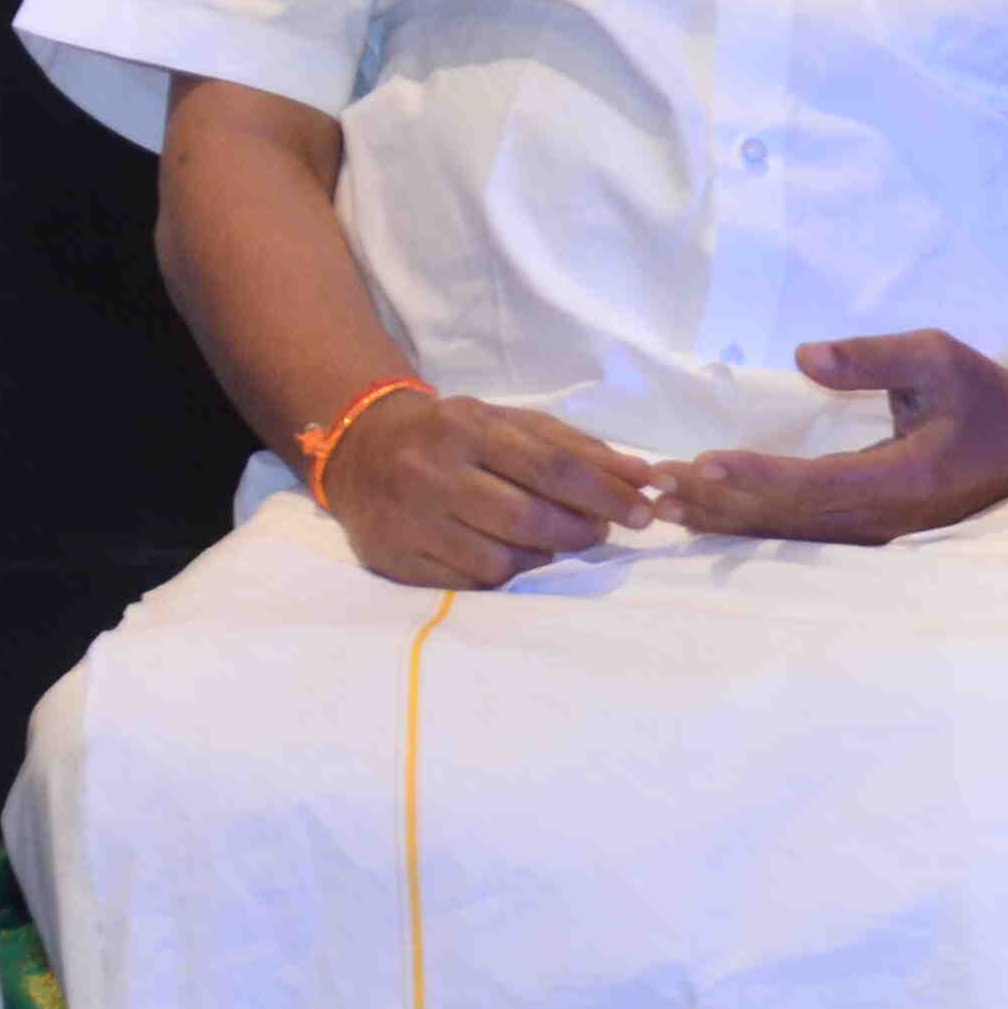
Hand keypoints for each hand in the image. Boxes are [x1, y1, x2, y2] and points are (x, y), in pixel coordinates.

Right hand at [321, 389, 659, 589]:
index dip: (605, 494)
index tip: (642, 512)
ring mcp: (409, 520)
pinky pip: (469, 584)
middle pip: (528, 518)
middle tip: (601, 532)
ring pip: (500, 560)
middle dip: (580, 532)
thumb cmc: (456, 435)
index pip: (551, 467)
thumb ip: (581, 448)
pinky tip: (516, 558)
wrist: (362, 449)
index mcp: (467, 428)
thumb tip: (645, 479)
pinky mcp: (394, 560)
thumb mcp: (513, 424)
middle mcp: (432, 473)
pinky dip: (506, 577)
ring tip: (557, 543)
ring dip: (545, 559)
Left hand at [651, 330, 1007, 546]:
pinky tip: (708, 517)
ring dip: (724, 517)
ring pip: (787, 533)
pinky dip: (748, 525)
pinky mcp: (869, 532)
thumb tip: (804, 356)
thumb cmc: (984, 391)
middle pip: (787, 517)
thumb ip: (873, 356)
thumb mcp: (937, 356)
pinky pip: (798, 534)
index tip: (700, 463)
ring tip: (662, 503)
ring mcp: (877, 532)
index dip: (756, 477)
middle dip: (718, 499)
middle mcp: (884, 518)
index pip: (815, 484)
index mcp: (904, 479)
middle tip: (654, 483)